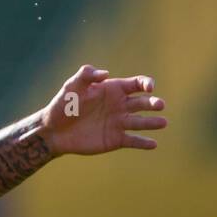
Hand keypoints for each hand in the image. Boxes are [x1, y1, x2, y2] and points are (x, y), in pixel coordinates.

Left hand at [38, 64, 166, 155]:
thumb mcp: (72, 87)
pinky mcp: (116, 140)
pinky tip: (153, 144)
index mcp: (113, 90)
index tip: (149, 87)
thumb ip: (85, 75)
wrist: (54, 130)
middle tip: (159, 105)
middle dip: (153, 103)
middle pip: (143, 103)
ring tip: (162, 122)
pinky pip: (133, 141)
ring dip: (153, 122)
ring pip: (141, 122)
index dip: (146, 83)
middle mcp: (120, 106)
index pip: (136, 84)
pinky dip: (144, 143)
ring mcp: (119, 123)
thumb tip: (105, 73)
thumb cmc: (63, 105)